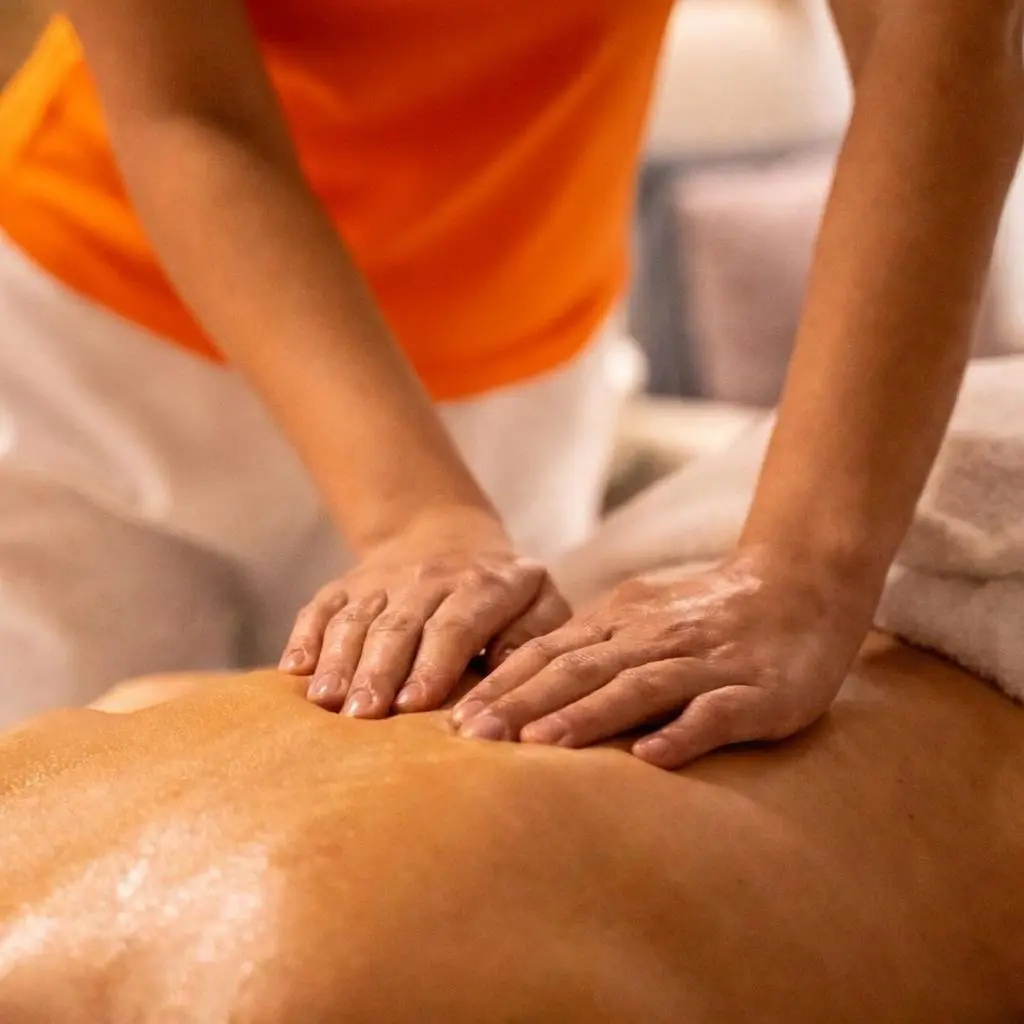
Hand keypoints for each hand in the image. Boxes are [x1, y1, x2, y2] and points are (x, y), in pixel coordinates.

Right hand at [279, 507, 570, 717]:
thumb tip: (503, 669)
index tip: (414, 704)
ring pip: (356, 619)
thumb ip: (533, 634)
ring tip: (326, 701)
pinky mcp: (346, 585)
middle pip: (398, 627)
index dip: (433, 664)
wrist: (447, 535)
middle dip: (379, 671)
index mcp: (480, 585)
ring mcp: (380, 581)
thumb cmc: (505, 591)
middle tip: (362, 715)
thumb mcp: (539, 602)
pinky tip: (294, 671)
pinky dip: (304, 637)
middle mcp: (426, 579)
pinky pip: (320, 608)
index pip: (453, 626)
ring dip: (339, 660)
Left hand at [451, 547, 873, 768]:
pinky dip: (681, 734)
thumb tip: (528, 683)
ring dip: (587, 716)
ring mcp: (707, 663)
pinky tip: (649, 759)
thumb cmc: (710, 611)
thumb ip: (594, 645)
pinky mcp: (756, 692)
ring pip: (638, 687)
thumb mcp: (642, 616)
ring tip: (539, 744)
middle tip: (474, 735)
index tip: (458, 717)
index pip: (553, 652)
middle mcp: (656, 638)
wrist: (800, 584)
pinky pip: (715, 713)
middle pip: (582, 669)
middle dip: (525, 702)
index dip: (506, 684)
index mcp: (624, 620)